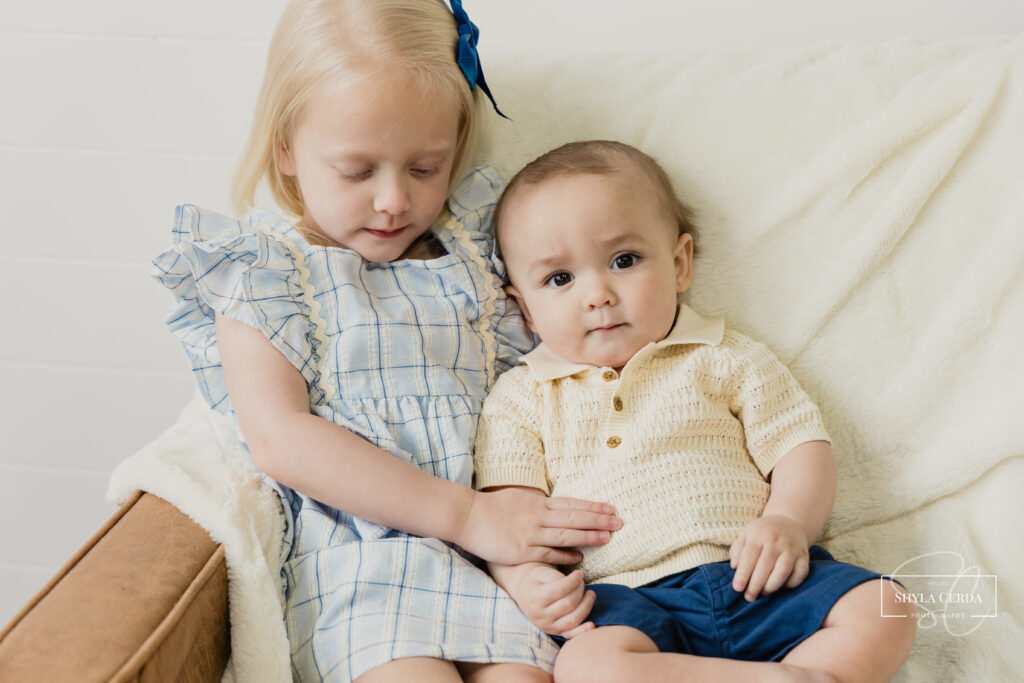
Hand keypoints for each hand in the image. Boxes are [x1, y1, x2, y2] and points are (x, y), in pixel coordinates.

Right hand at [455, 488, 619, 565]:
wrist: (467, 516)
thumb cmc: (490, 508)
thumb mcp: (517, 499)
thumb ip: (536, 504)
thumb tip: (552, 504)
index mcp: (537, 503)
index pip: (571, 504)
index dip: (592, 506)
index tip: (610, 508)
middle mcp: (538, 516)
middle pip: (574, 517)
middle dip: (598, 520)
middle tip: (619, 522)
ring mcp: (531, 533)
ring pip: (566, 534)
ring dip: (588, 536)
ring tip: (607, 538)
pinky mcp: (522, 550)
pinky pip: (548, 553)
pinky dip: (565, 555)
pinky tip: (579, 557)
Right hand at [506, 564, 596, 637]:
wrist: (524, 591)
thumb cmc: (535, 578)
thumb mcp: (542, 571)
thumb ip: (557, 577)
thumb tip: (575, 583)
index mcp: (534, 598)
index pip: (558, 590)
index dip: (573, 581)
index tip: (580, 573)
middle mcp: (539, 615)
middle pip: (568, 605)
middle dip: (580, 591)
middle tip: (582, 581)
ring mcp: (547, 626)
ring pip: (572, 620)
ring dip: (586, 606)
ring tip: (590, 594)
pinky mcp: (554, 632)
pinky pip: (570, 634)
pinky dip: (582, 630)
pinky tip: (592, 624)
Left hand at [729, 514, 809, 601]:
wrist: (790, 522)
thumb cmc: (763, 533)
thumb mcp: (746, 534)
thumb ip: (737, 549)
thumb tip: (734, 566)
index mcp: (759, 535)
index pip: (749, 556)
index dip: (743, 574)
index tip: (737, 588)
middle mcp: (777, 541)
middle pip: (765, 565)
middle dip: (756, 584)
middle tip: (749, 597)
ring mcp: (792, 548)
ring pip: (783, 571)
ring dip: (772, 585)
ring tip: (764, 592)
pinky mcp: (804, 556)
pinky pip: (800, 574)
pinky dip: (791, 584)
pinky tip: (781, 586)